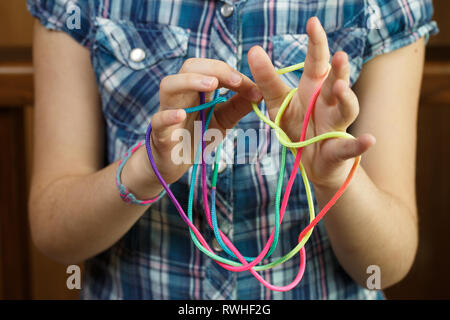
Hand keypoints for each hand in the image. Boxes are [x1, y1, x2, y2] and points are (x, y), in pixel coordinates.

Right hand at [141, 58, 262, 183]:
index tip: (251, 86)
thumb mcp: (223, 119)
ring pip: (168, 85)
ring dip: (189, 81)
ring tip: (211, 85)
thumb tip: (260, 91)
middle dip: (212, 69)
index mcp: (196, 88)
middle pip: (189, 67)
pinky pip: (158, 120)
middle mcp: (181, 94)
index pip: (211, 69)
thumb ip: (238, 105)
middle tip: (234, 80)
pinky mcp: (160, 133)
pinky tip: (181, 114)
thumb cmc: (197, 134)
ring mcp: (167, 111)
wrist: (175, 162)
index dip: (231, 73)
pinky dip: (168, 115)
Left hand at [248, 17, 375, 189]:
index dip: (316, 43)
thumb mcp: (278, 102)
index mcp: (313, 88)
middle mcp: (329, 102)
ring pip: (346, 109)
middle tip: (338, 56)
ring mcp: (336, 125)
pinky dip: (359, 144)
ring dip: (347, 98)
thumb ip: (267, 80)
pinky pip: (349, 146)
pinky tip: (369, 139)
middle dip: (339, 69)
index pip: (316, 62)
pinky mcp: (339, 149)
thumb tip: (253, 50)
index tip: (313, 22)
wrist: (311, 161)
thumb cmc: (298, 126)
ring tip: (341, 87)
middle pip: (335, 82)